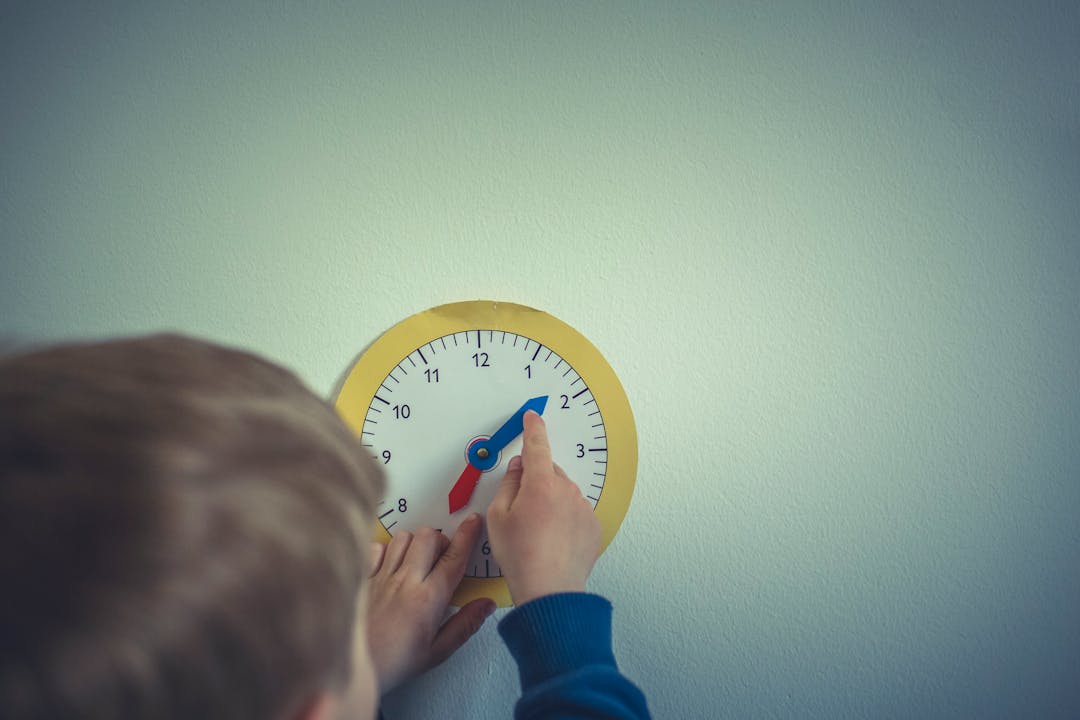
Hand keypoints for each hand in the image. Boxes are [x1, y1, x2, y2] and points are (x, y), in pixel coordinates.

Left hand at [365, 515, 495, 693]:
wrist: (348, 667)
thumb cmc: (394, 664)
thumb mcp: (436, 653)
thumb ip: (465, 625)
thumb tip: (487, 604)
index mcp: (428, 599)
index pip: (454, 557)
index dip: (467, 535)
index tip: (474, 520)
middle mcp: (405, 580)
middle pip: (429, 536)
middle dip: (441, 540)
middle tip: (442, 558)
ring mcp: (380, 576)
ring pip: (403, 537)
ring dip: (415, 543)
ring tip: (416, 561)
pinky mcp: (362, 577)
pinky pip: (377, 547)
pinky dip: (386, 550)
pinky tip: (390, 566)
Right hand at [486, 411, 601, 605]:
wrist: (549, 589)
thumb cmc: (521, 556)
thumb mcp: (498, 517)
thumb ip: (508, 485)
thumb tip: (518, 468)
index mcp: (540, 484)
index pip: (537, 445)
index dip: (534, 428)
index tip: (533, 417)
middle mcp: (566, 490)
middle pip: (548, 472)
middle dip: (536, 482)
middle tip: (521, 510)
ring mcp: (583, 507)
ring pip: (563, 492)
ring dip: (551, 502)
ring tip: (537, 532)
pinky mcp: (593, 525)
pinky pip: (576, 511)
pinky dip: (565, 518)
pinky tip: (553, 539)